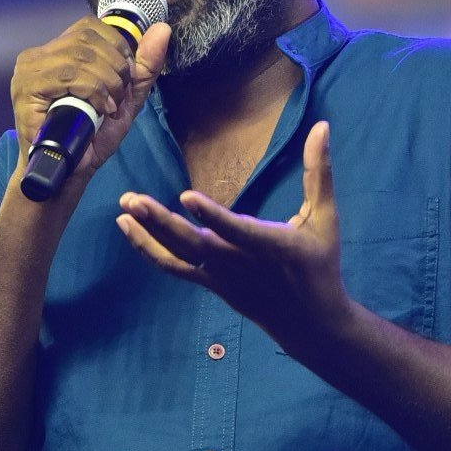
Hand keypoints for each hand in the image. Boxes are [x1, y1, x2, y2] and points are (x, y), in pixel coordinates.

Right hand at [9, 18, 170, 192]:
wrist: (69, 172)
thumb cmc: (91, 137)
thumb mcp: (126, 98)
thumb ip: (144, 66)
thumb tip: (162, 29)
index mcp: (57, 51)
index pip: (91, 27)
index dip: (117, 48)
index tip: (124, 79)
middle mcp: (38, 55)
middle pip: (88, 39)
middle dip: (116, 68)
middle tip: (118, 98)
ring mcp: (28, 70)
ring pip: (80, 56)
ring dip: (107, 83)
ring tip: (109, 107)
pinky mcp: (26, 88)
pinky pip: (68, 76)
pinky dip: (92, 91)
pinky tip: (98, 110)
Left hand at [115, 121, 351, 355]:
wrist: (309, 324)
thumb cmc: (320, 265)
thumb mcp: (326, 219)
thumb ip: (319, 173)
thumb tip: (321, 126)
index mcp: (274, 247)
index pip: (239, 231)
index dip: (213, 217)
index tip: (187, 197)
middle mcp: (241, 264)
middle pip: (195, 245)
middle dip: (161, 222)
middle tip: (133, 200)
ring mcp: (221, 277)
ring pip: (178, 257)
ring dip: (148, 234)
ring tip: (123, 209)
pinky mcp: (210, 284)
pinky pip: (174, 267)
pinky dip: (148, 250)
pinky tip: (128, 228)